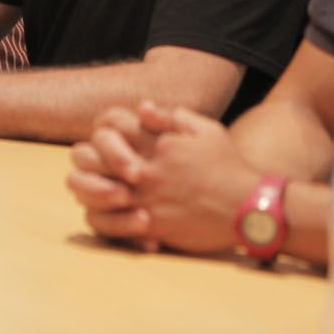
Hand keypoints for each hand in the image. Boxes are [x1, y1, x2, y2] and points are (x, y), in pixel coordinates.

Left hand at [72, 102, 258, 254]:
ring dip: (87, 190)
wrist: (248, 207)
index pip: (108, 126)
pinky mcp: (150, 226)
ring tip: (97, 191)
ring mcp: (144, 199)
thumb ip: (170, 117)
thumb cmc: (228, 166)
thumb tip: (141, 107)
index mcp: (155, 143)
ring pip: (90, 194)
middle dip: (85, 159)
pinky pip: (108, 224)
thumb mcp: (205, 130)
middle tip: (93, 165)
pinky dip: (104, 219)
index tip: (108, 137)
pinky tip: (112, 215)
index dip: (102, 128)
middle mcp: (144, 170)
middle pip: (88, 159)